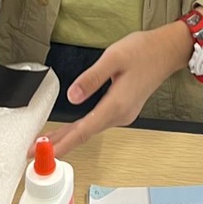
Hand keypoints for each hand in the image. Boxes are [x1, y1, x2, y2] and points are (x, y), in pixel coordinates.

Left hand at [47, 23, 192, 158]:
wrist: (166, 51)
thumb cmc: (143, 51)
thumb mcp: (113, 58)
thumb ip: (91, 78)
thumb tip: (71, 96)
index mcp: (116, 105)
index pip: (84, 130)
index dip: (63, 142)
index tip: (44, 152)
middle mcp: (120, 114)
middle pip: (85, 133)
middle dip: (61, 143)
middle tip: (35, 152)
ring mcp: (123, 114)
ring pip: (91, 129)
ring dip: (69, 136)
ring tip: (47, 142)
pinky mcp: (123, 109)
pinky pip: (97, 123)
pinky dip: (81, 128)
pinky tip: (71, 129)